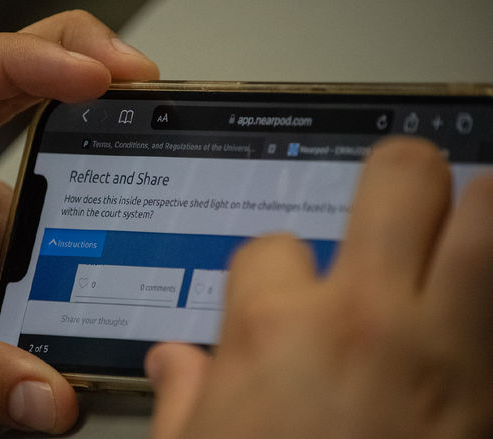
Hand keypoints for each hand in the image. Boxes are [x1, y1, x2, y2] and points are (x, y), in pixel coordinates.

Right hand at [146, 137, 492, 437]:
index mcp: (273, 330)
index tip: (282, 295)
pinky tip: (480, 302)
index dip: (274, 269)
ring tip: (464, 225)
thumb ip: (183, 396)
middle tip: (402, 195)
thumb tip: (175, 363)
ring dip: (478, 212)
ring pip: (489, 213)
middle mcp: (362, 317)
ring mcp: (443, 346)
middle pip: (400, 179)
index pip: (271, 245)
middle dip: (400, 177)